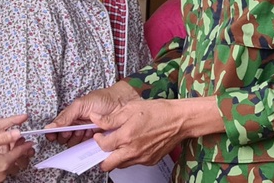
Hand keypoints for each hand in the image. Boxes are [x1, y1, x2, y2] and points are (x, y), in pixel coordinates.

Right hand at [0, 115, 34, 182]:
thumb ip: (4, 138)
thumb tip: (18, 133)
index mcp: (3, 163)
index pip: (18, 153)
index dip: (25, 146)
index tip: (31, 142)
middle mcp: (2, 174)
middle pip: (15, 161)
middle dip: (19, 151)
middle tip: (20, 142)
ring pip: (8, 166)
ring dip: (11, 157)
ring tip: (10, 148)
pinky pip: (1, 171)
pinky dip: (3, 163)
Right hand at [45, 82, 138, 145]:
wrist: (122, 103)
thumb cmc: (102, 100)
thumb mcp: (81, 105)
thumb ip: (66, 116)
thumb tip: (49, 127)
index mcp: (72, 116)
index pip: (57, 128)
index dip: (54, 133)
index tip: (53, 136)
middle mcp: (77, 126)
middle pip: (65, 138)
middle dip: (67, 136)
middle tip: (74, 130)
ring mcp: (87, 134)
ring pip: (75, 144)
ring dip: (77, 140)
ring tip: (84, 131)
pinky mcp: (97, 141)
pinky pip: (88, 148)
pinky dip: (86, 145)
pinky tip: (90, 139)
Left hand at [90, 96, 223, 170]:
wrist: (179, 120)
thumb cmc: (157, 111)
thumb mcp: (130, 109)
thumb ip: (111, 118)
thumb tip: (95, 119)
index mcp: (127, 136)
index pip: (103, 145)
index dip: (98, 139)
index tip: (99, 134)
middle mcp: (133, 151)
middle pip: (109, 164)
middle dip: (102, 156)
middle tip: (105, 145)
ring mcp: (142, 158)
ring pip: (121, 164)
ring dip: (116, 156)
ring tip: (120, 142)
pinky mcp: (150, 161)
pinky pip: (134, 162)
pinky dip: (130, 155)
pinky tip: (134, 143)